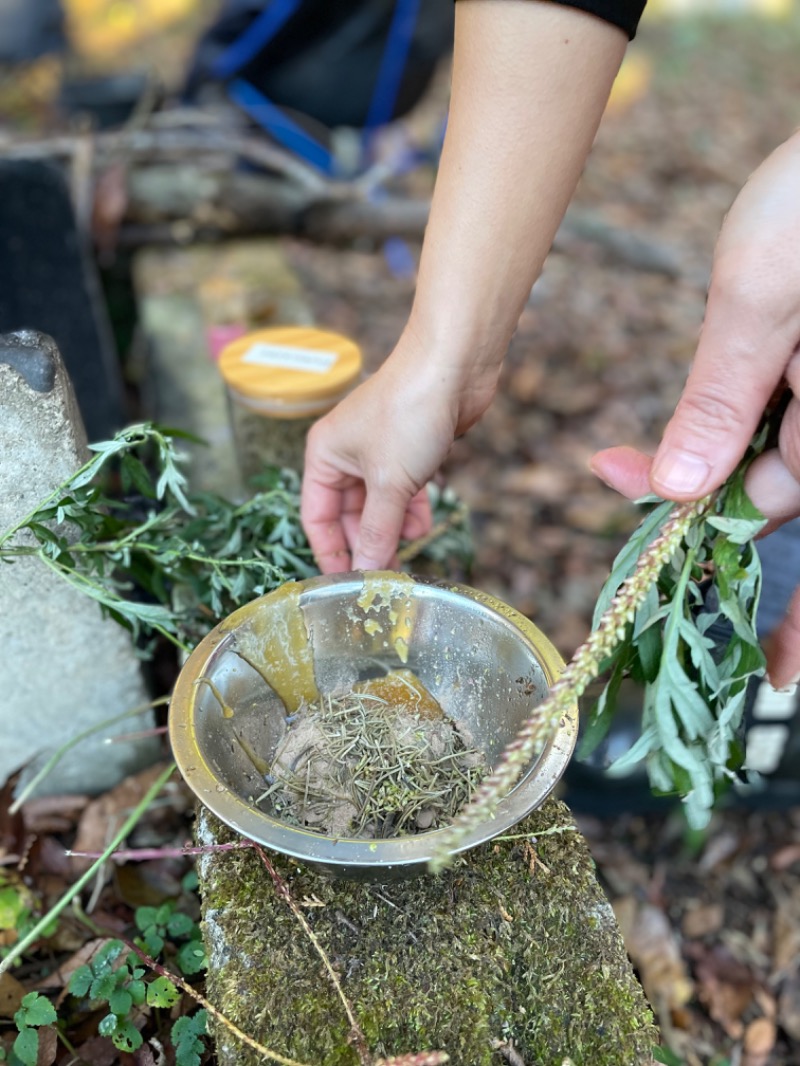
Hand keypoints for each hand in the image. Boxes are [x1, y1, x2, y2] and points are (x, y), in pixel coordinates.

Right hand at [301, 328, 496, 572]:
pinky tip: (425, 525)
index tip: (347, 585)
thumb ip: (377, 531)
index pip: (317, 518)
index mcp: (324, 456)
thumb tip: (366, 572)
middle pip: (350, 516)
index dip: (330, 553)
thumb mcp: (389, 482)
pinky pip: (403, 492)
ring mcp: (379, 453)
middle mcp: (347, 454)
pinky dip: (412, 510)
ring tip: (412, 546)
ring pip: (380, 506)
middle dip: (369, 542)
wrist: (454, 366)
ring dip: (395, 529)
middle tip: (387, 574)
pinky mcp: (410, 451)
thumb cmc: (409, 411)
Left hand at [591, 130, 799, 687]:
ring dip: (716, 437)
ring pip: (772, 443)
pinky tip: (723, 374)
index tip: (608, 469)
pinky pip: (786, 404)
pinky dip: (745, 400)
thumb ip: (719, 407)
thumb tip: (677, 488)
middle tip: (616, 456)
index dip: (680, 501)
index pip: (755, 504)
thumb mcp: (756, 306)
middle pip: (765, 480)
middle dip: (694, 469)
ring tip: (662, 420)